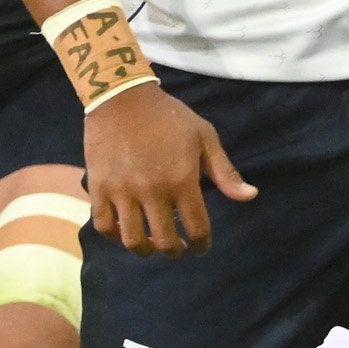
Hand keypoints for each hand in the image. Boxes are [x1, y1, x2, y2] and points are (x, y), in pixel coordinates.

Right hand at [81, 82, 252, 255]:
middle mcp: (152, 191)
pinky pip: (103, 226)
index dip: (201, 244)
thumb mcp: (204, 137)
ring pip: (133, 240)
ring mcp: (122, 191)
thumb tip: (250, 196)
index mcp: (182, 180)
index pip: (197, 228)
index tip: (200, 247)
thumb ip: (225, 172)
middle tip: (177, 246)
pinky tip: (125, 230)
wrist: (122, 97)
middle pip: (165, 241)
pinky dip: (114, 236)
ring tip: (151, 243)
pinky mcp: (98, 187)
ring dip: (146, 249)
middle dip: (175, 250)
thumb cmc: (168, 116)